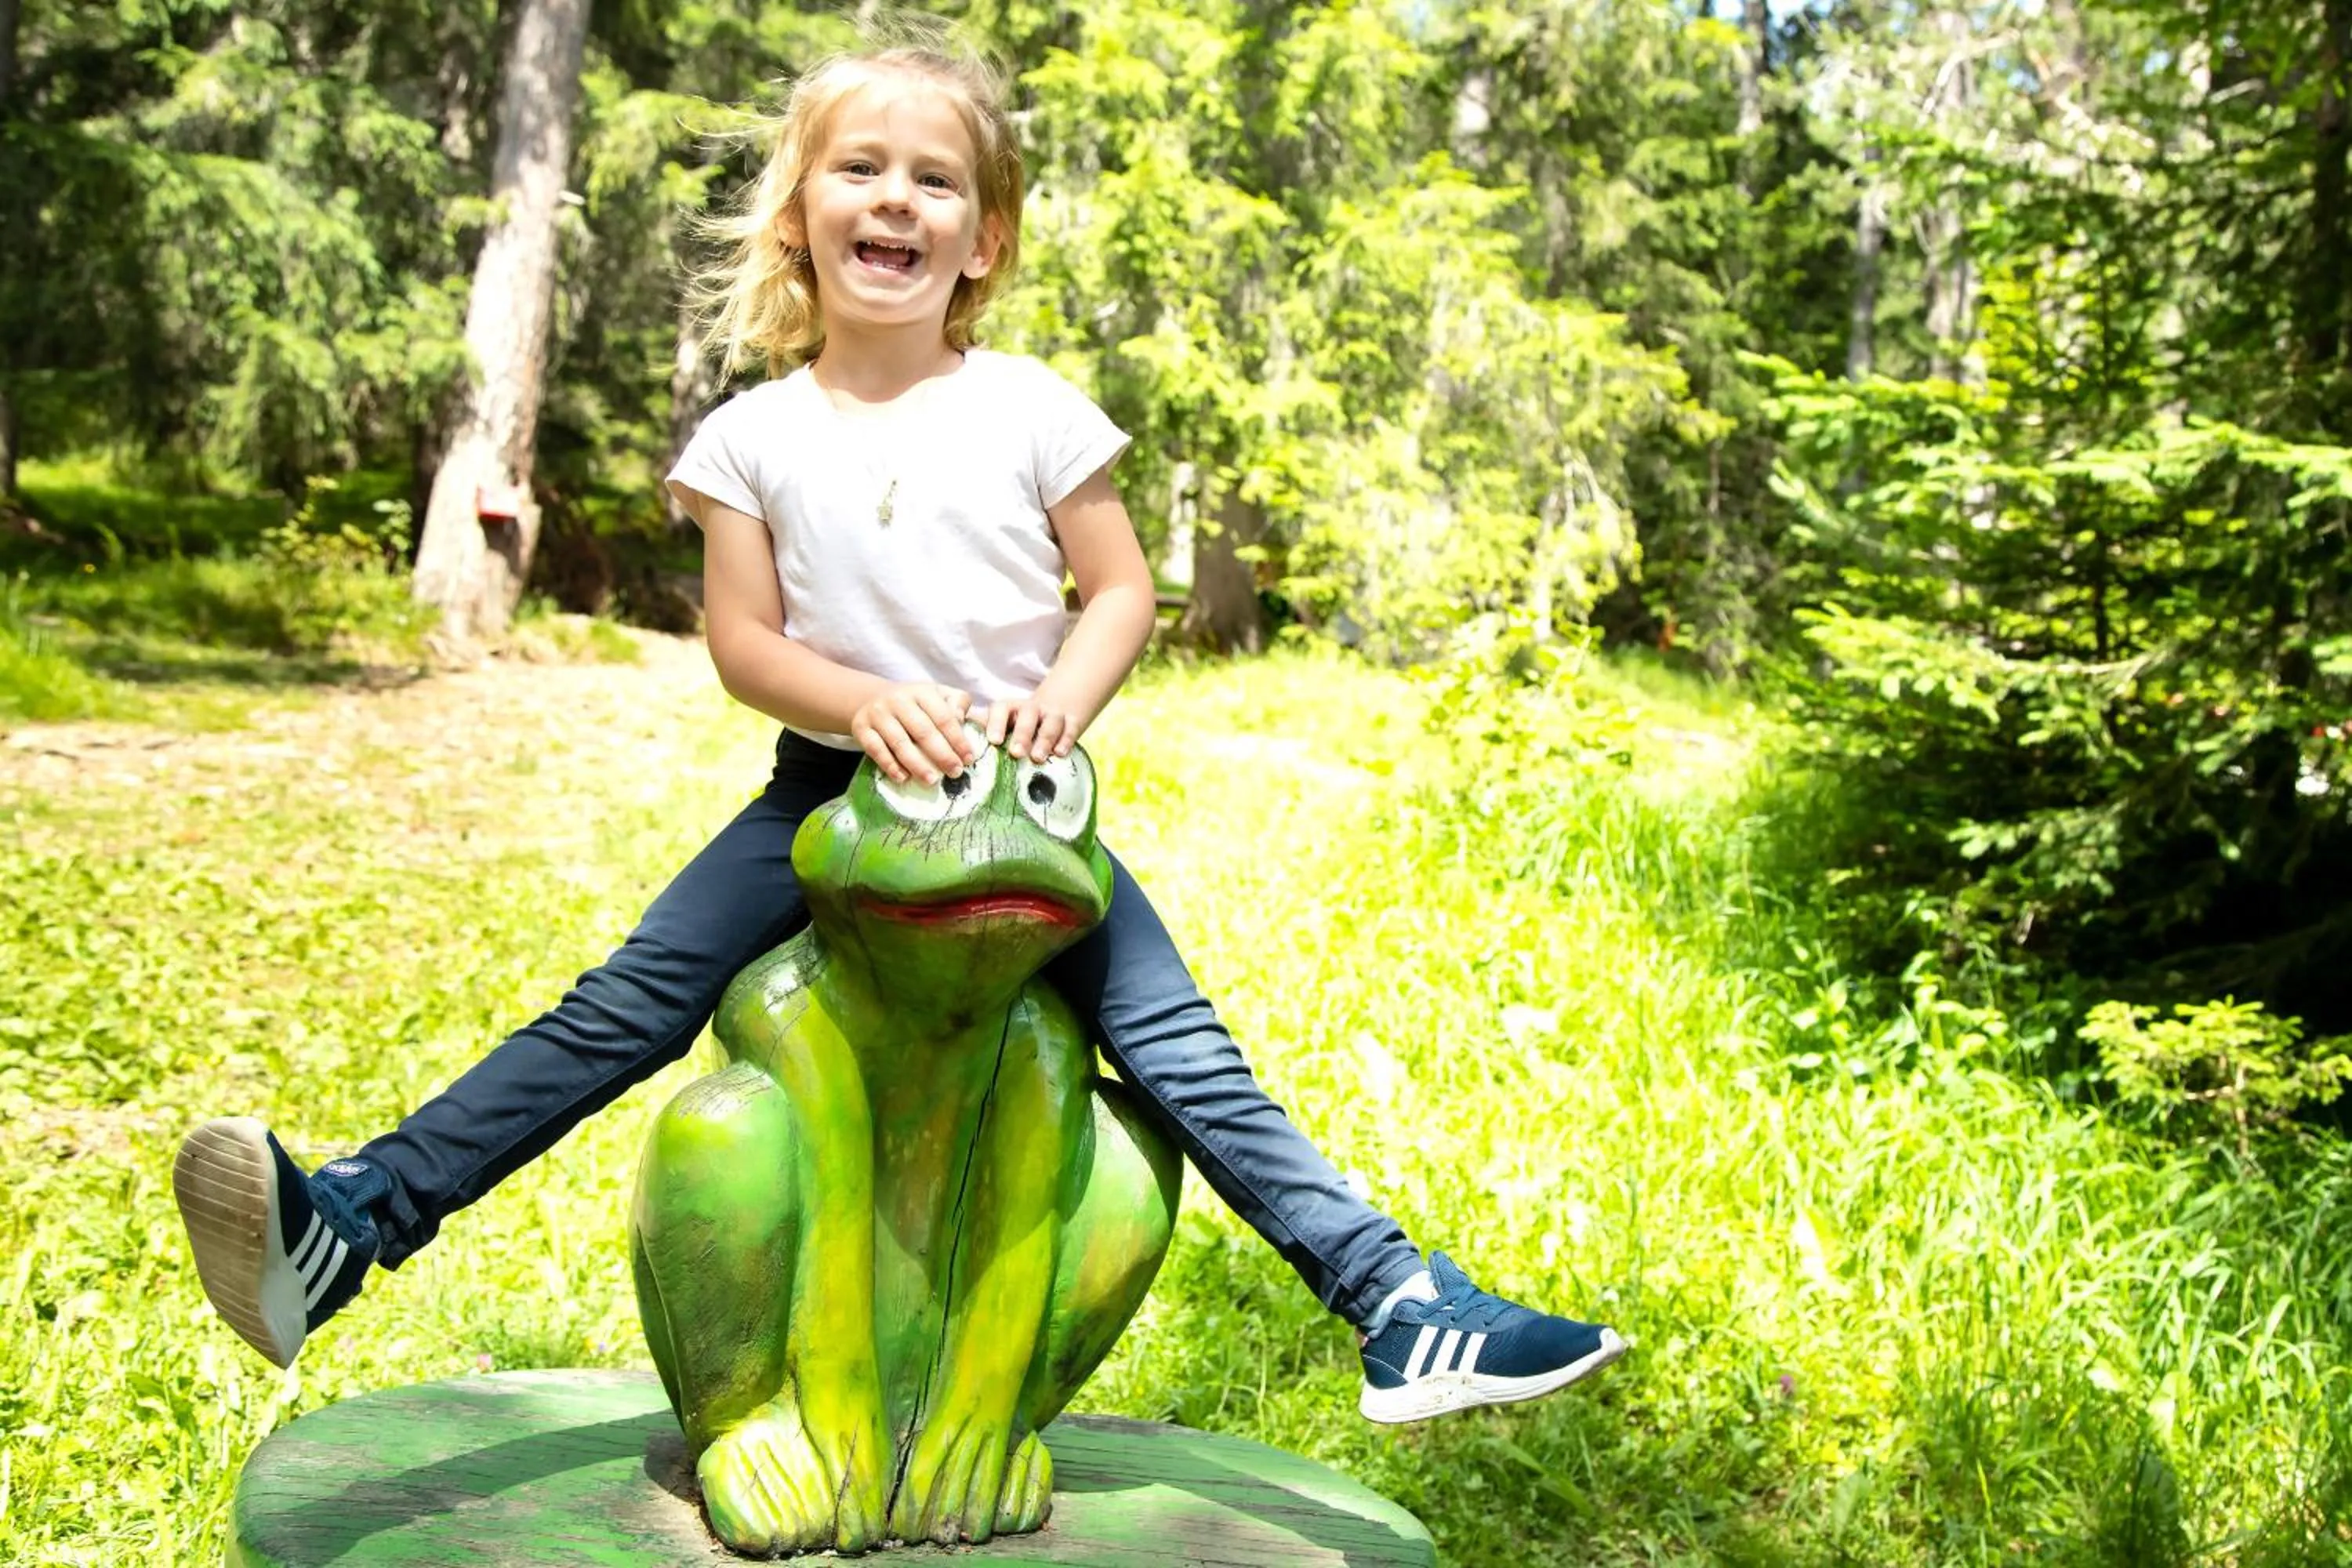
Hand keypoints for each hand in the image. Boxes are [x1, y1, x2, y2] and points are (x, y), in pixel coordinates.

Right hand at [849, 683, 976, 783]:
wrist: (872, 698)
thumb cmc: (914, 703)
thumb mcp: (938, 694)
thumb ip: (956, 703)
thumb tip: (961, 719)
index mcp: (921, 691)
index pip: (943, 717)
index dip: (957, 739)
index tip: (968, 758)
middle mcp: (898, 700)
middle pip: (922, 731)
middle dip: (942, 754)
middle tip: (955, 773)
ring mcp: (878, 714)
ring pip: (899, 743)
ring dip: (917, 764)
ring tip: (932, 781)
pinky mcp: (861, 728)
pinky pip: (875, 750)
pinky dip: (890, 766)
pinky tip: (903, 778)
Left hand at [983, 695, 1078, 761]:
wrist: (1060, 704)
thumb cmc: (1021, 724)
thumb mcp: (1004, 724)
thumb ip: (982, 731)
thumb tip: (953, 744)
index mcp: (1011, 708)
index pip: (1002, 708)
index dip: (996, 722)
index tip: (993, 741)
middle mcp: (1032, 709)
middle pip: (1028, 715)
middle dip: (1022, 733)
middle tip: (1015, 753)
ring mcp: (1053, 714)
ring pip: (1050, 722)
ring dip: (1045, 739)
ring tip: (1038, 758)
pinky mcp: (1072, 722)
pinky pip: (1071, 729)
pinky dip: (1066, 740)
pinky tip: (1060, 754)